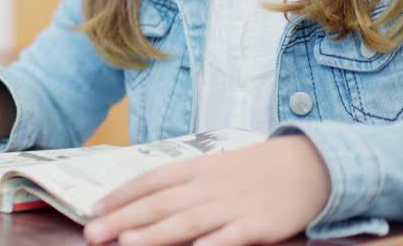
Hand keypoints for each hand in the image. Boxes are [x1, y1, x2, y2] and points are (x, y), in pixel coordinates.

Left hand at [82, 135, 330, 245]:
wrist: (311, 165)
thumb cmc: (256, 171)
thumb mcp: (216, 168)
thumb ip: (184, 183)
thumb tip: (144, 200)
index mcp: (196, 169)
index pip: (150, 180)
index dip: (121, 196)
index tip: (94, 210)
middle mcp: (208, 186)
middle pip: (159, 203)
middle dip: (122, 219)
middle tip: (91, 232)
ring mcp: (232, 206)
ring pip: (186, 222)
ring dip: (154, 234)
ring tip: (125, 242)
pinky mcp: (258, 225)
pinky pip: (229, 237)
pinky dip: (210, 245)